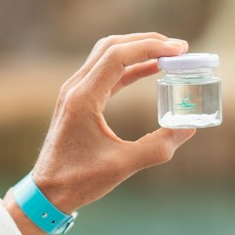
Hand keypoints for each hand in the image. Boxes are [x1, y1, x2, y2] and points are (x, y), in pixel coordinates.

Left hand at [4, 33, 195, 234]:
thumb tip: (188, 128)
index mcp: (83, 99)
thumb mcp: (122, 166)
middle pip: (111, 47)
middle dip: (146, 42)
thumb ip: (157, 147)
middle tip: (178, 48)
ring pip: (106, 56)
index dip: (150, 47)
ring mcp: (74, 92)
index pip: (118, 56)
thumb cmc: (78, 181)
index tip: (179, 50)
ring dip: (137, 51)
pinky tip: (151, 70)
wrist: (46, 193)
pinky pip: (105, 73)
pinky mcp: (77, 100)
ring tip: (169, 55)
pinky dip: (129, 67)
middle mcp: (75, 88)